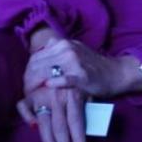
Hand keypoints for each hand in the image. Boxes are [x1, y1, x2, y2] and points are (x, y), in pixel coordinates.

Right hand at [15, 84, 88, 141]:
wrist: (68, 58)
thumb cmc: (82, 79)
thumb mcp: (88, 90)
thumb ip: (86, 107)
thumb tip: (87, 130)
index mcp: (73, 93)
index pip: (76, 121)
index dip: (78, 139)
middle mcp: (56, 94)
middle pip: (59, 126)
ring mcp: (41, 93)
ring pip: (44, 122)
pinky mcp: (30, 93)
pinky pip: (23, 106)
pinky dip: (27, 116)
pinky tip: (34, 127)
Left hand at [24, 38, 141, 98]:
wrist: (116, 72)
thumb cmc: (92, 66)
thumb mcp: (73, 52)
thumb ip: (55, 53)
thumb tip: (37, 57)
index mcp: (61, 43)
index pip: (35, 57)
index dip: (27, 73)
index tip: (25, 86)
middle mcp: (65, 49)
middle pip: (37, 65)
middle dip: (28, 82)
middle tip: (26, 96)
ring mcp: (74, 61)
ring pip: (47, 71)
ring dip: (36, 86)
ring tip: (32, 99)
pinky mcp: (83, 75)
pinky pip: (67, 78)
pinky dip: (57, 82)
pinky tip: (49, 85)